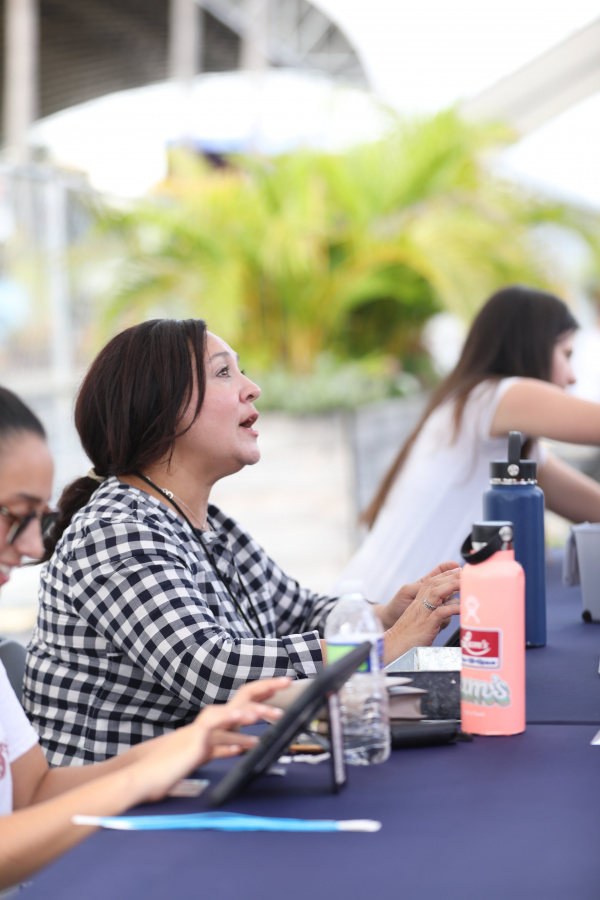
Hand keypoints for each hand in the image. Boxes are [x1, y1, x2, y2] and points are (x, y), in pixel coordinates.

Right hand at [129, 677, 290, 803]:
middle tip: (288, 682)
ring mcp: (204, 727)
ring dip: (257, 709)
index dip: (264, 692)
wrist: (146, 776)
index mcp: (216, 723)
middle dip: (266, 688)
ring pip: (235, 710)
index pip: (244, 702)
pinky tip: (248, 724)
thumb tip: (243, 745)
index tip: (283, 687)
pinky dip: (233, 722)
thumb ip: (224, 747)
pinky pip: (218, 727)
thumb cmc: (174, 767)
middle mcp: (212, 720)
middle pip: (243, 696)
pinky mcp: (197, 739)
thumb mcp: (207, 754)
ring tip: (277, 713)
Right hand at [382, 568, 460, 664]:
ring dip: (452, 586)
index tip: (458, 570)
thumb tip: (450, 609)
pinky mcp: (426, 625)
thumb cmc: (408, 638)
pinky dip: (452, 608)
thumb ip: (433, 612)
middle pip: (435, 583)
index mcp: (417, 602)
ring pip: (437, 593)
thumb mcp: (421, 620)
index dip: (444, 574)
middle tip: (466, 572)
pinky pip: (440, 612)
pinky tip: (461, 608)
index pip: (431, 582)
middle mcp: (419, 604)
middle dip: (451, 576)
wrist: (393, 647)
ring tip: (465, 583)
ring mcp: (422, 613)